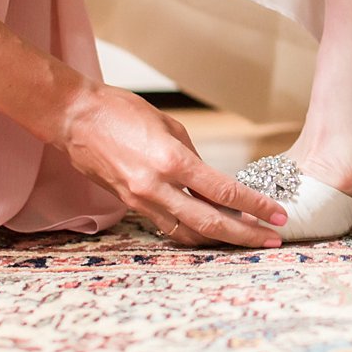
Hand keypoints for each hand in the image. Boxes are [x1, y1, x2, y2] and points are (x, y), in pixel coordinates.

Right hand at [55, 80, 286, 247]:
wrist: (74, 119)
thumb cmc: (120, 111)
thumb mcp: (169, 126)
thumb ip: (193, 158)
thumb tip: (211, 182)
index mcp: (172, 161)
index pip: (223, 192)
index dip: (254, 206)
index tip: (277, 214)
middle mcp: (157, 187)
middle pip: (210, 222)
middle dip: (246, 233)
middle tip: (272, 239)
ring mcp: (142, 200)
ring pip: (188, 232)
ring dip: (220, 240)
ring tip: (246, 240)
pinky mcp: (130, 205)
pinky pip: (167, 226)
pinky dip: (191, 233)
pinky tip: (209, 233)